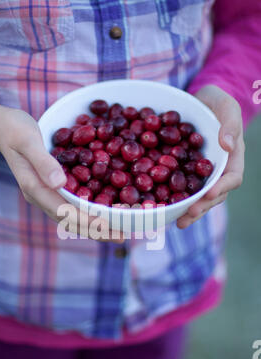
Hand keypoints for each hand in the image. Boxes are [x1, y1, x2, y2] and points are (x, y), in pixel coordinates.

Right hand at [0, 103, 123, 241]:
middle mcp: (41, 197)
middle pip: (70, 221)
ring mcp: (46, 195)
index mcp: (34, 188)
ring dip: (95, 227)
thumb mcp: (26, 140)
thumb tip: (60, 184)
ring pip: (73, 218)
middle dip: (96, 231)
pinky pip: (73, 207)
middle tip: (123, 235)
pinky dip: (90, 213)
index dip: (86, 221)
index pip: (63, 212)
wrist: (1, 126)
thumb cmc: (14, 129)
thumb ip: (42, 162)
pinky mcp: (52, 190)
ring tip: (119, 231)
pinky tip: (107, 213)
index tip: (108, 226)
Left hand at [177, 85, 244, 228]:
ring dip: (188, 211)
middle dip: (202, 206)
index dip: (223, 187)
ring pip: (197, 197)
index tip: (211, 193)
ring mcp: (200, 175)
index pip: (232, 177)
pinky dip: (172, 199)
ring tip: (177, 222)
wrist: (199, 101)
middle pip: (214, 195)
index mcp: (232, 158)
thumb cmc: (217, 102)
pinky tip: (161, 208)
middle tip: (188, 214)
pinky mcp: (184, 173)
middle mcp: (217, 171)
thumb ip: (230, 123)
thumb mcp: (227, 106)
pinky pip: (180, 188)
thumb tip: (227, 145)